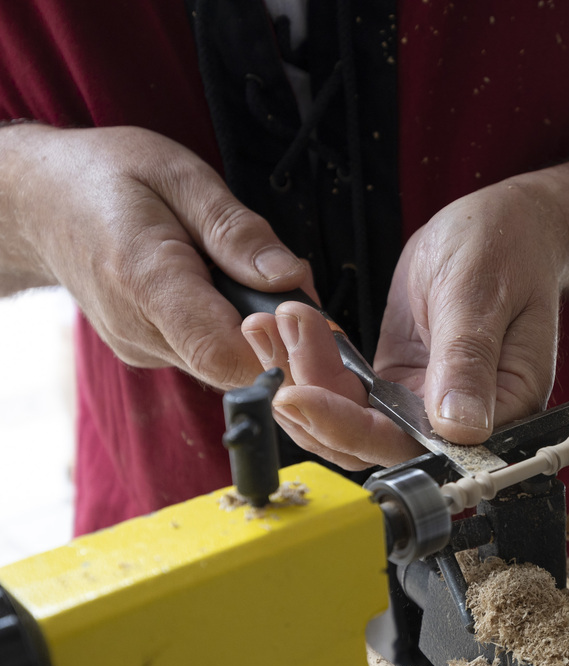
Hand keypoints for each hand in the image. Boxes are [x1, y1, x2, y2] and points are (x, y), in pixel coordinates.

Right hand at [0, 124, 310, 388]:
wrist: (39, 201)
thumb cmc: (109, 177)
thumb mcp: (180, 176)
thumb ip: (236, 231)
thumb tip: (291, 279)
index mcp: (145, 278)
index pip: (221, 350)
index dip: (277, 345)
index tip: (307, 313)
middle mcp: (140, 328)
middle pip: (233, 363)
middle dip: (278, 333)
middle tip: (288, 281)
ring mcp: (141, 347)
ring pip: (224, 362)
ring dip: (255, 328)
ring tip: (246, 273)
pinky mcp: (146, 352)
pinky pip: (207, 353)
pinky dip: (230, 327)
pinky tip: (221, 289)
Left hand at [243, 143, 568, 470]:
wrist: (508, 227)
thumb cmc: (510, 250)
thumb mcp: (482, 295)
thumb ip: (468, 361)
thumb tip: (460, 428)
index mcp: (500, 410)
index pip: (415, 446)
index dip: (350, 428)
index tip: (298, 394)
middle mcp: (460, 422)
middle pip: (370, 443)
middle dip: (312, 400)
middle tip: (273, 339)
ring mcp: (425, 405)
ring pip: (349, 422)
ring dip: (300, 379)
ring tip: (268, 325)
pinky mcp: (399, 384)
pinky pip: (346, 393)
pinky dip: (309, 364)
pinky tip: (285, 328)